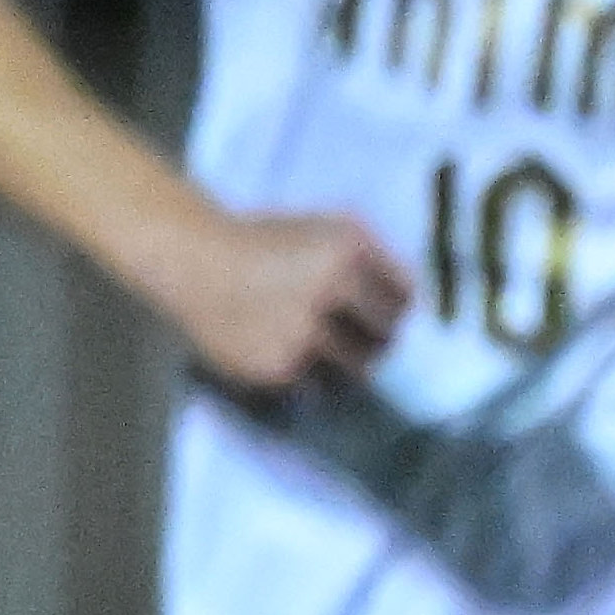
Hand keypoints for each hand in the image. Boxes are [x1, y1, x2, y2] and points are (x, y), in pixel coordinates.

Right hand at [155, 210, 413, 391]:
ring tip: (320, 349)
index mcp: (350, 250)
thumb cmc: (266, 240)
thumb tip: (419, 299)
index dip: (395, 310)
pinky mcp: (279, 367)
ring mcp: (306, 331)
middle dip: (375, 341)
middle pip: (388, 339)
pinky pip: (316, 388)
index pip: (406, 300)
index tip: (380, 314)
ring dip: (346, 364)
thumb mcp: (325, 226)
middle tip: (356, 338)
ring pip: (358, 370)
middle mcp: (333, 289)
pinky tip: (286, 354)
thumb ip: (374, 254)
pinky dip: (308, 378)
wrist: (195, 260)